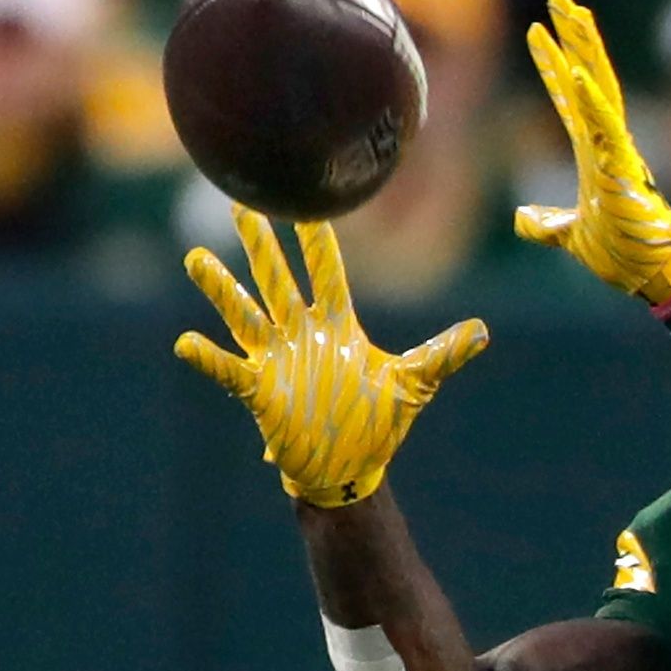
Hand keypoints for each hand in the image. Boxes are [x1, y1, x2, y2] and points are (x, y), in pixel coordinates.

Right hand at [175, 206, 488, 506]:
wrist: (350, 466)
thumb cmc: (378, 422)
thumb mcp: (414, 384)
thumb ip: (443, 354)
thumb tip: (483, 332)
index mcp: (338, 326)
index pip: (326, 273)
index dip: (315, 241)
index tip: (305, 204)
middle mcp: (302, 334)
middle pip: (278, 280)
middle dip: (261, 246)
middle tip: (243, 204)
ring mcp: (276, 359)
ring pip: (246, 314)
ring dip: (222, 289)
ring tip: (196, 258)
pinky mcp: (259, 390)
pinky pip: (229, 368)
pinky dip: (209, 356)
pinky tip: (186, 341)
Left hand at [515, 0, 670, 302]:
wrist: (652, 276)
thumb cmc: (622, 254)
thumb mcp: (570, 236)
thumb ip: (547, 223)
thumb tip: (523, 218)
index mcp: (595, 154)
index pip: (569, 99)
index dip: (552, 66)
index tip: (536, 33)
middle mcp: (607, 144)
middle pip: (589, 78)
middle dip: (574, 38)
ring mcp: (617, 151)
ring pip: (600, 87)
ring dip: (585, 48)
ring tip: (571, 11)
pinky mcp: (623, 167)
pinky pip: (605, 126)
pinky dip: (591, 98)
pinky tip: (578, 69)